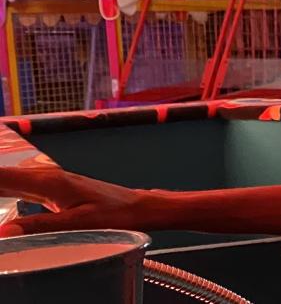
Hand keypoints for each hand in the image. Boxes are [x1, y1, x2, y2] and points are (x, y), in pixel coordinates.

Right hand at [0, 166, 148, 236]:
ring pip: (4, 180)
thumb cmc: (115, 214)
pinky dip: (0, 190)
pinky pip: (14, 187)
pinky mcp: (49, 189)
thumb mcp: (78, 224)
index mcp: (46, 182)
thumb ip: (40, 227)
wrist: (138, 207)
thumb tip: (3, 233)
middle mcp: (43, 177)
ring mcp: (46, 181)